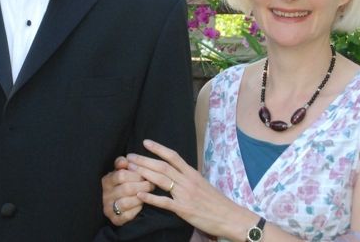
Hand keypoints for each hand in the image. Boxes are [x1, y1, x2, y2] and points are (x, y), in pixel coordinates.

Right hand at [102, 156, 154, 225]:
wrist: (116, 202)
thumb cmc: (121, 183)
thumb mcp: (120, 170)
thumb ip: (122, 163)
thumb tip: (125, 159)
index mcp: (106, 181)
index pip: (121, 175)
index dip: (136, 174)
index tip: (145, 174)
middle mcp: (105, 195)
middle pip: (126, 188)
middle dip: (142, 186)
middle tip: (151, 184)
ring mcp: (109, 208)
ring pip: (126, 202)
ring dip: (140, 197)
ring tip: (148, 193)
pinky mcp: (115, 220)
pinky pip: (128, 215)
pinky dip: (137, 209)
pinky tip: (142, 203)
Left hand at [127, 139, 255, 239]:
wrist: (230, 216)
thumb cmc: (216, 201)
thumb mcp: (202, 184)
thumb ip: (188, 177)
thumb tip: (175, 172)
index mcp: (192, 173)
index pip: (173, 156)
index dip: (158, 148)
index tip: (145, 142)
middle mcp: (187, 180)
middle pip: (163, 166)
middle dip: (144, 160)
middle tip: (130, 156)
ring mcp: (185, 194)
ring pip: (162, 179)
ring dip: (144, 173)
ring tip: (131, 170)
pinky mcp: (184, 209)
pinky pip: (165, 202)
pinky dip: (151, 198)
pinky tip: (140, 194)